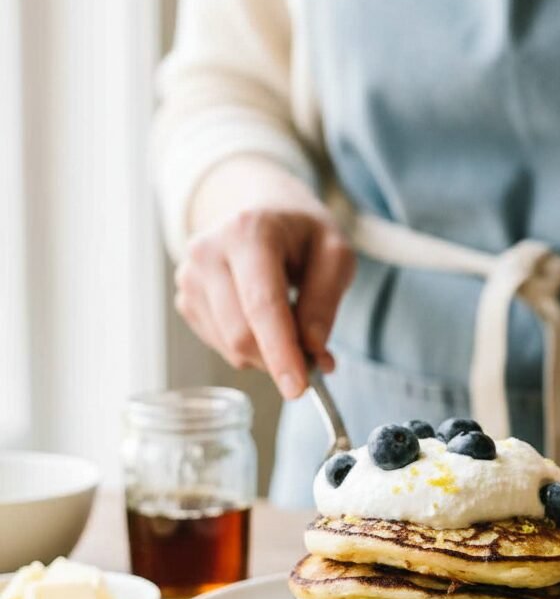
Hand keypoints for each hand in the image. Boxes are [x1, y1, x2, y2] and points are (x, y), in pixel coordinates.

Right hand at [174, 178, 355, 399]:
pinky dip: (250, 346)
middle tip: (314, 356)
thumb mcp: (335, 254)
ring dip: (267, 353)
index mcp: (248, 231)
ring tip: (290, 323)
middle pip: (241, 333)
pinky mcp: (185, 298)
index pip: (262, 304)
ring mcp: (190, 276)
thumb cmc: (302, 233)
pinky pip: (221, 345)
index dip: (281, 352)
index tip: (298, 388)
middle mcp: (208, 251)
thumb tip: (312, 350)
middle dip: (280, 357)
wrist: (260, 209)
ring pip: (230, 346)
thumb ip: (326, 302)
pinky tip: (262, 319)